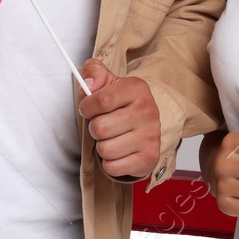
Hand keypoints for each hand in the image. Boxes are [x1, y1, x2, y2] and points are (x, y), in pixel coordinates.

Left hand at [78, 60, 160, 180]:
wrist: (145, 128)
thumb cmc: (121, 105)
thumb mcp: (108, 82)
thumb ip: (93, 72)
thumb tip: (87, 85)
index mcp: (137, 88)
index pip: (101, 100)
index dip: (87, 107)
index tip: (88, 109)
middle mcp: (148, 111)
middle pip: (100, 128)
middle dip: (94, 129)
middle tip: (102, 125)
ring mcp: (151, 136)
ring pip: (105, 149)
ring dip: (102, 146)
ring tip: (112, 138)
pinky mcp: (149, 158)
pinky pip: (112, 166)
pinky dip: (109, 163)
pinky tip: (119, 152)